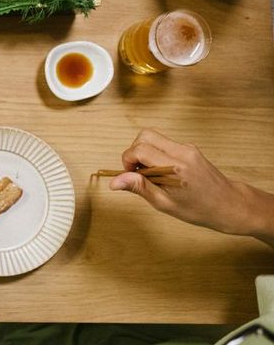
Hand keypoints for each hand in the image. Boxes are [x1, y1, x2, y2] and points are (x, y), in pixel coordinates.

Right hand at [110, 130, 257, 235]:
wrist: (230, 205)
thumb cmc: (199, 209)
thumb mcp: (165, 204)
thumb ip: (139, 187)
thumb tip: (114, 181)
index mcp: (176, 167)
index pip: (140, 149)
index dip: (128, 160)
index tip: (131, 175)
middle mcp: (182, 152)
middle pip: (145, 135)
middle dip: (134, 151)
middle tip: (138, 172)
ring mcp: (188, 148)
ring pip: (154, 138)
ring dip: (145, 153)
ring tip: (152, 175)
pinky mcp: (190, 149)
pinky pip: (164, 144)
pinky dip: (156, 154)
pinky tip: (163, 173)